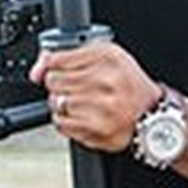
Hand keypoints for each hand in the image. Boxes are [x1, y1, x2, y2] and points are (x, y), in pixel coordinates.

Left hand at [29, 41, 160, 151]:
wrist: (151, 114)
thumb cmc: (127, 83)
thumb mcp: (106, 56)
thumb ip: (68, 56)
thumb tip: (36, 71)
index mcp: (108, 58)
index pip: (58, 59)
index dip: (50, 64)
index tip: (52, 68)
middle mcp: (105, 81)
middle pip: (54, 80)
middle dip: (57, 83)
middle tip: (72, 85)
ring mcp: (101, 108)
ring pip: (55, 102)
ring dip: (62, 102)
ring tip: (79, 101)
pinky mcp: (96, 131)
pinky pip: (61, 123)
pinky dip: (66, 119)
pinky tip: (80, 114)